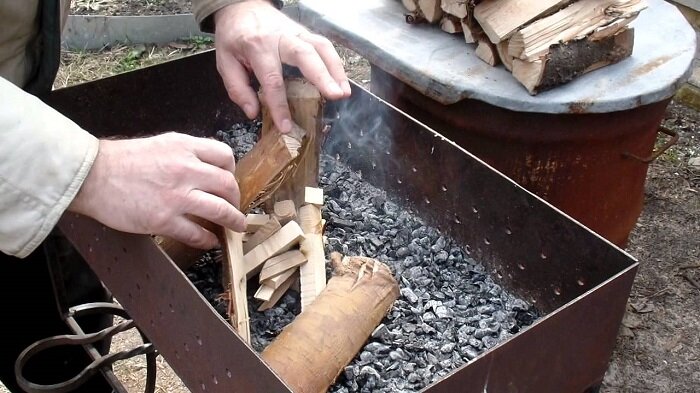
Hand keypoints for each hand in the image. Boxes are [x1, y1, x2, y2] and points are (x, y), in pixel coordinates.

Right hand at [69, 133, 245, 248]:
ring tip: (237, 226)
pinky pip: (196, 233)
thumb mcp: (160, 144)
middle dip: (236, 198)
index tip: (229, 179)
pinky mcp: (163, 220)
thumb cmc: (121, 160)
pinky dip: (208, 239)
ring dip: (233, 220)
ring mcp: (176, 196)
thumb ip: (185, 153)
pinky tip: (211, 241)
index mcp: (184, 147)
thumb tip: (206, 168)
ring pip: (220, 210)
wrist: (91, 176)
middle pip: (228, 184)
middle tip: (235, 206)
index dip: (231, 170)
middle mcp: (185, 169)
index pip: (225, 156)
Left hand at [214, 0, 350, 132]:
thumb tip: (254, 112)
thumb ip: (237, 89)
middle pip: (305, 55)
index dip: (280, 105)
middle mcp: (281, 37)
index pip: (272, 79)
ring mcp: (296, 32)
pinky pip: (324, 46)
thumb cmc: (234, 37)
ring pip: (321, 47)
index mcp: (257, 46)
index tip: (286, 126)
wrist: (241, 6)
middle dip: (322, 76)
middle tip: (335, 96)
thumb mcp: (224, 61)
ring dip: (336, 70)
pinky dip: (335, 64)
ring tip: (343, 93)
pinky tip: (341, 82)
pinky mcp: (305, 33)